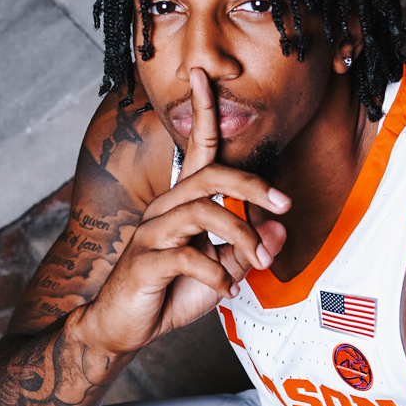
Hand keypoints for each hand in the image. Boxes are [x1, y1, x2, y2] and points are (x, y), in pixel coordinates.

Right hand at [75, 70, 288, 358]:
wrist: (121, 329)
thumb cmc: (169, 295)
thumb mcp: (221, 273)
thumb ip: (247, 250)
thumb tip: (278, 230)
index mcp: (181, 204)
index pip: (196, 149)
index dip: (203, 111)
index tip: (205, 75)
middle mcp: (163, 209)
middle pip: (209, 176)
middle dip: (252, 185)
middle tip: (284, 204)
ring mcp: (150, 234)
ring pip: (202, 213)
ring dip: (241, 236)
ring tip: (258, 264)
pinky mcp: (143, 262)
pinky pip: (187, 256)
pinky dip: (217, 274)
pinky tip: (226, 290)